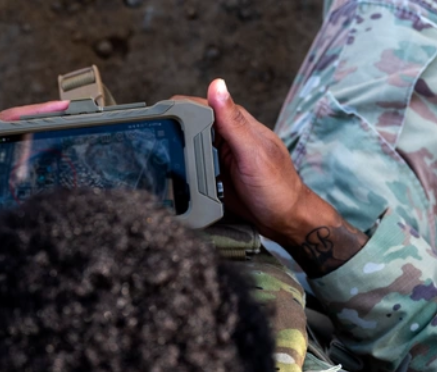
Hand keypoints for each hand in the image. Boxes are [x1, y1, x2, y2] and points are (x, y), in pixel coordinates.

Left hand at [0, 100, 71, 311]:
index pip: (0, 125)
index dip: (29, 114)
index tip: (54, 108)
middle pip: (17, 140)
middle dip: (46, 127)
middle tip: (74, 122)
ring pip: (23, 164)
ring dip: (46, 153)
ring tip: (74, 145)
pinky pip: (21, 190)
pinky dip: (39, 183)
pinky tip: (57, 181)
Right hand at [175, 79, 367, 276]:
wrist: (284, 221)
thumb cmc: (277, 187)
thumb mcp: (252, 151)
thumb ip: (233, 121)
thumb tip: (217, 85)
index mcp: (236, 123)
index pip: (200, 106)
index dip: (178, 107)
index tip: (156, 115)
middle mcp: (227, 138)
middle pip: (189, 127)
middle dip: (171, 131)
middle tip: (152, 143)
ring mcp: (220, 158)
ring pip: (188, 149)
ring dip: (175, 153)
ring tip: (158, 160)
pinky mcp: (215, 177)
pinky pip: (193, 170)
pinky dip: (183, 171)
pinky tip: (175, 177)